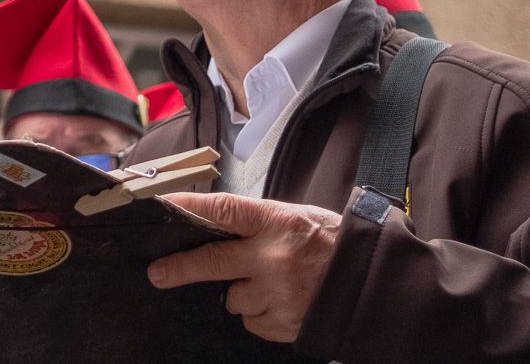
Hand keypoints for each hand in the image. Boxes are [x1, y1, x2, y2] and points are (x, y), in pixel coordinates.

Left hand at [146, 191, 341, 343]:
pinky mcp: (286, 323)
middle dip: (180, 268)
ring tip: (271, 283)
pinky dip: (260, 315)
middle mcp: (274, 258)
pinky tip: (281, 302)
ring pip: (233, 298)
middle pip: (212, 261)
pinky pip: (252, 323)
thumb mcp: (295, 217)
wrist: (372, 280)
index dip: (187, 207)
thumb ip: (256, 223)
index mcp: (277, 222)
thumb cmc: (331, 243)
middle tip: (157, 273)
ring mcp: (280, 293)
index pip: (222, 209)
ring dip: (241, 294)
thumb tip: (211, 226)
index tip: (160, 206)